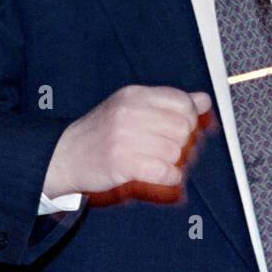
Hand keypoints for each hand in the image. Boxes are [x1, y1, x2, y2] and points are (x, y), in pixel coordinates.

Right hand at [43, 86, 211, 199]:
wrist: (66, 155)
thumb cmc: (104, 132)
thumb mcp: (133, 107)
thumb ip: (170, 102)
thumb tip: (204, 100)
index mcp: (134, 95)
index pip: (183, 102)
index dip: (190, 119)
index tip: (181, 129)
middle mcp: (129, 112)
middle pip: (183, 128)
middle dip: (183, 144)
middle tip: (170, 150)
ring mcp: (124, 137)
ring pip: (175, 152)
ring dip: (173, 162)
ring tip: (159, 162)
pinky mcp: (121, 163)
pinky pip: (164, 172)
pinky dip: (169, 177)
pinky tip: (161, 175)